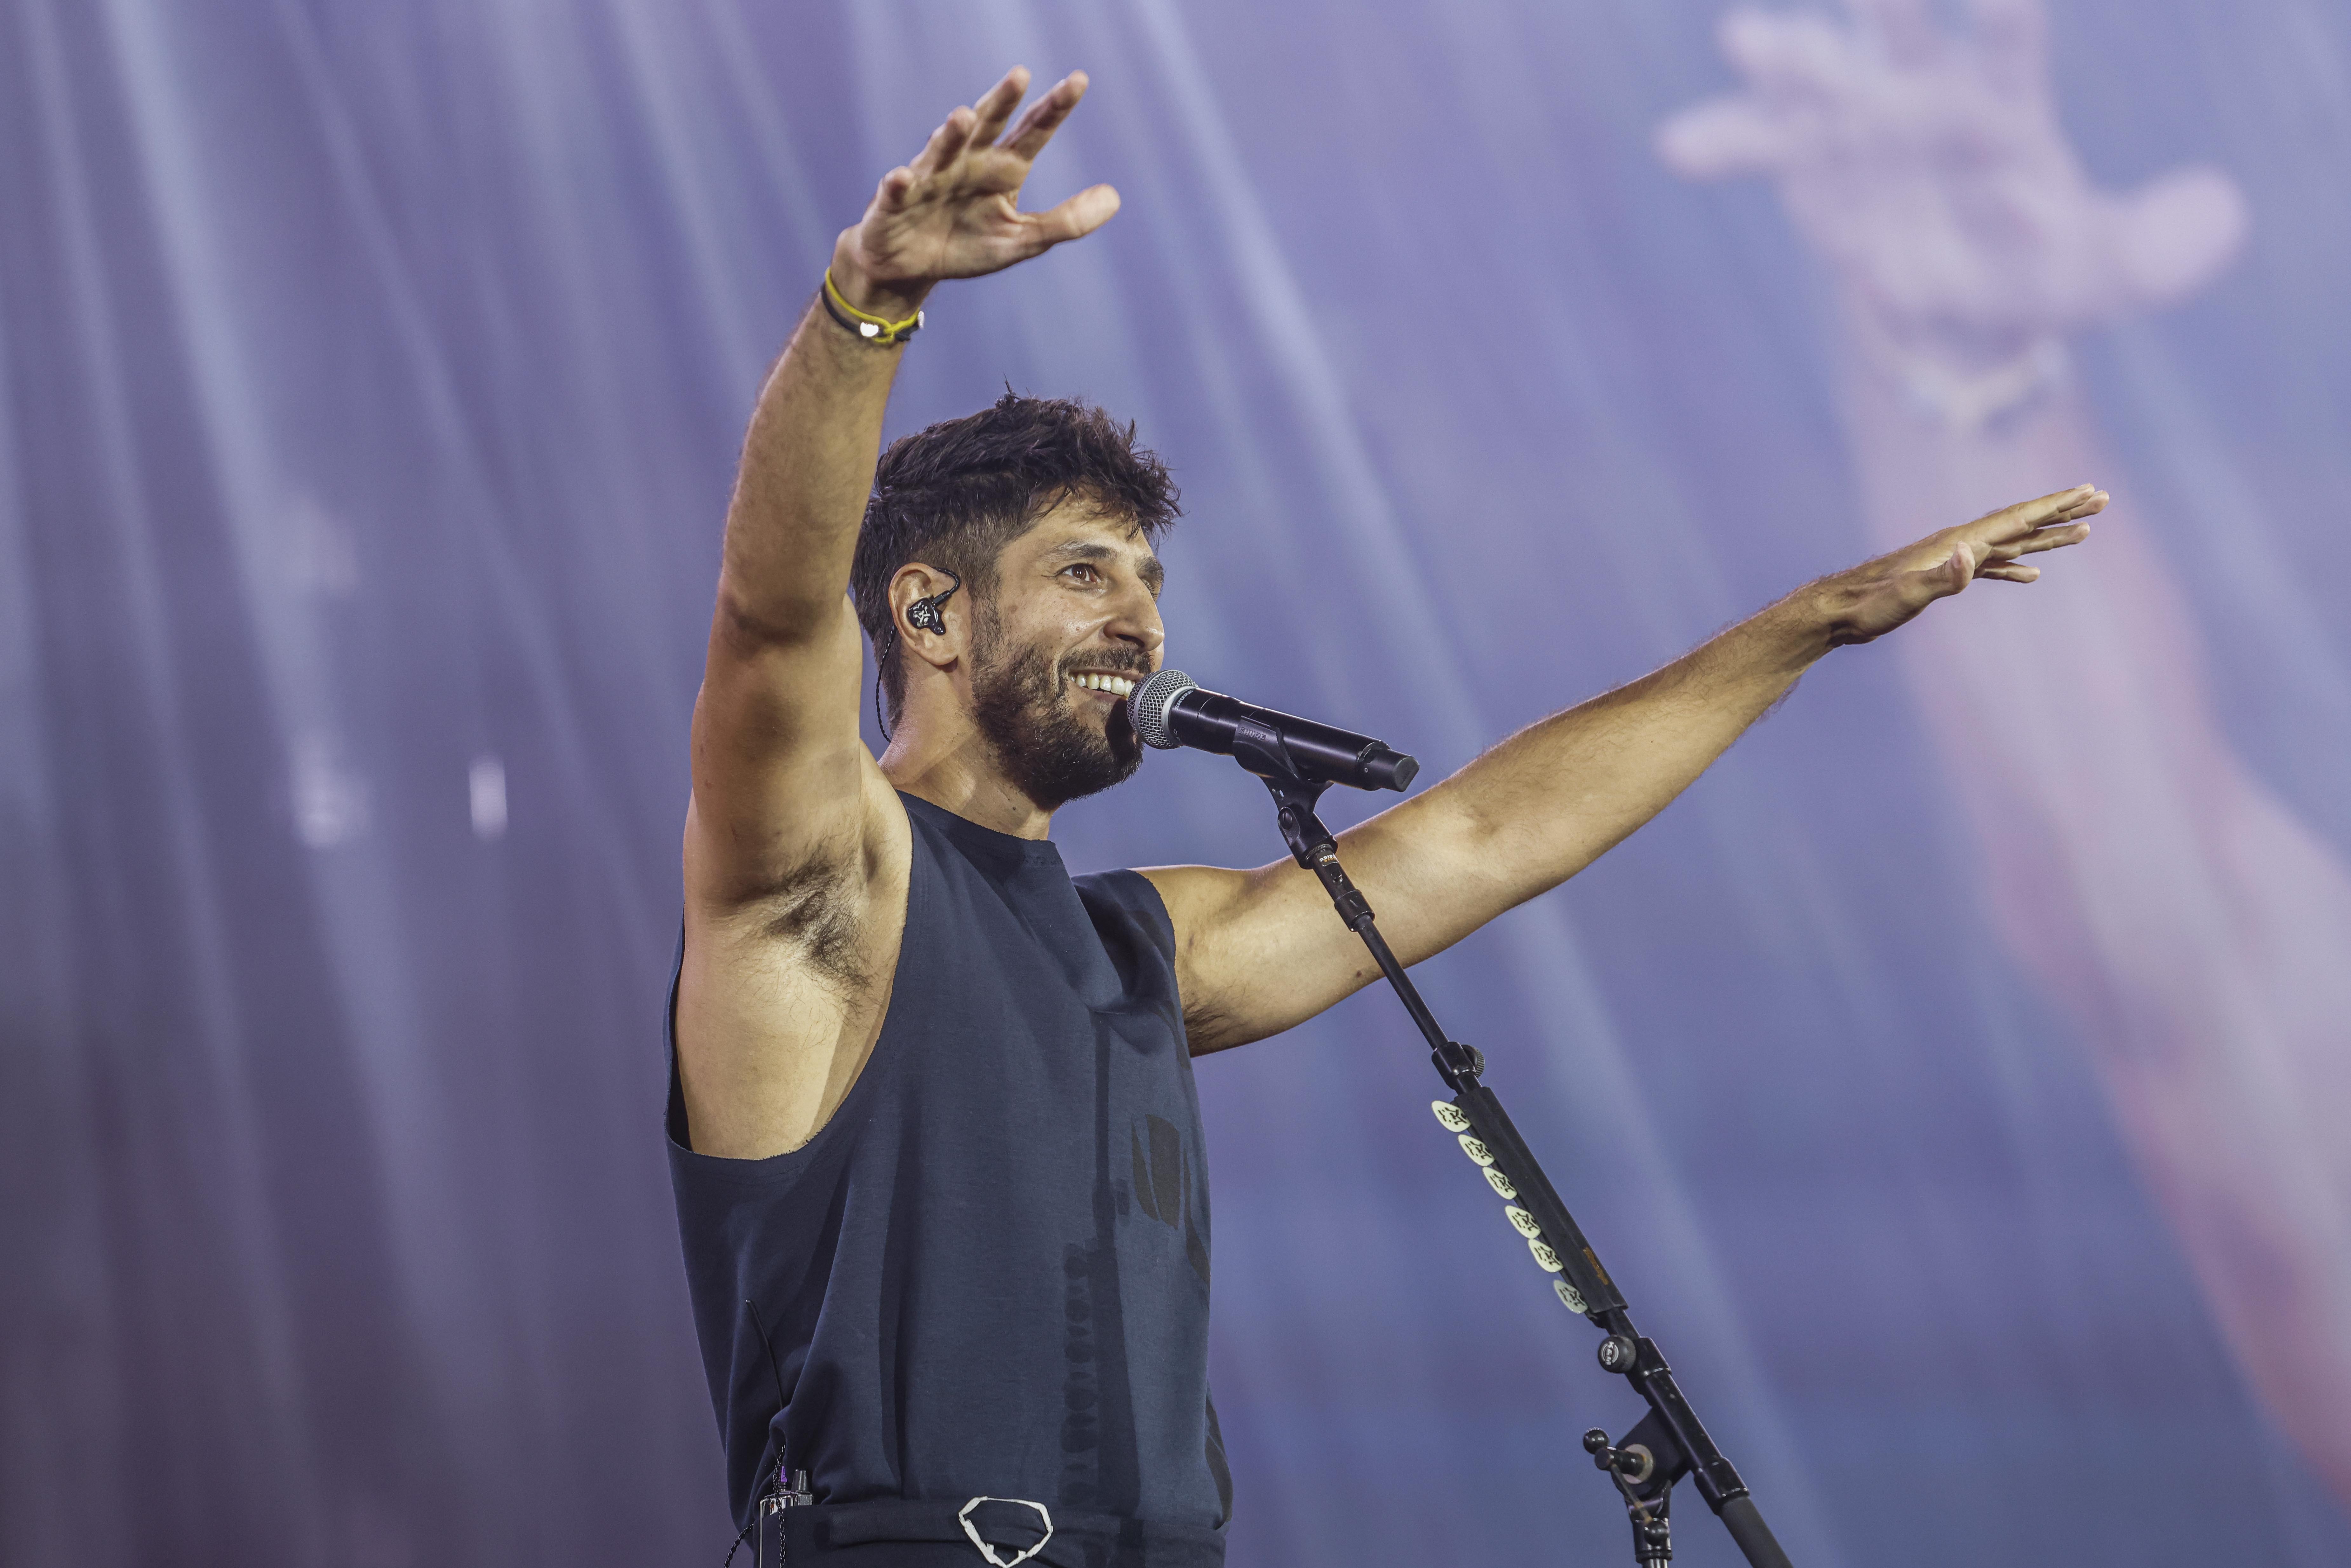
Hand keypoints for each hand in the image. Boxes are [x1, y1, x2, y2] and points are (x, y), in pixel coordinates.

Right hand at [832, 67, 1119, 315]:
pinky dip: (900, 183)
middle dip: (1002, 102)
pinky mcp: (895, 202)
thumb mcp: (1022, 238)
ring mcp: (930, 179)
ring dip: (951, 135)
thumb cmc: (966, 244)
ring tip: (963, 117)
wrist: (910, 266)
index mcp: (1002, 169)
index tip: (1078, 81)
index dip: (1054, 108)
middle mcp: (967, 163)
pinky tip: (904, 176)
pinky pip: (898, 190)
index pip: (1033, 132)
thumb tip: (1115, 197)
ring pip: (942, 151)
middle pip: (988, 126)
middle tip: (1021, 75)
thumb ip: (1066, 221)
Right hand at [1657, 0, 2243, 367]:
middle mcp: (1927, 98)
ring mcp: (1860, 128)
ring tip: (1748, 36)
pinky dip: (1723, 141)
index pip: (2010, 46)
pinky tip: (1680, 142)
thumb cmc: (2041, 268)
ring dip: (1788, 60)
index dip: (2006, 19)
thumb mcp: (2111, 268)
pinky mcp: (1808, 167)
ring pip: (1822, 82)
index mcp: (2004, 105)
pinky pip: (1760, 146)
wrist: (1959, 297)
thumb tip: (2224, 215)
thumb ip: (2167, 244)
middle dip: (1890, 3)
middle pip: (1907, 35)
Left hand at [1813, 483, 2104, 644]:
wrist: (1837, 612)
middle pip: (2021, 522)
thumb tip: (1971, 555)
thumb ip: (1942, 577)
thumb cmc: (1869, 605)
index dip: (2054, 505)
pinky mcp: (1944, 578)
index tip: (2088, 490)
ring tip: (2083, 532)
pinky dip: (2015, 567)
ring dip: (2046, 536)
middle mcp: (1960, 544)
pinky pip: (1991, 567)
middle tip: (2102, 499)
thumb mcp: (1906, 595)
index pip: (2016, 518)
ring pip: (2011, 543)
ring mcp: (1953, 560)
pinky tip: (2032, 575)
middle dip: (2062, 511)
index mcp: (1958, 543)